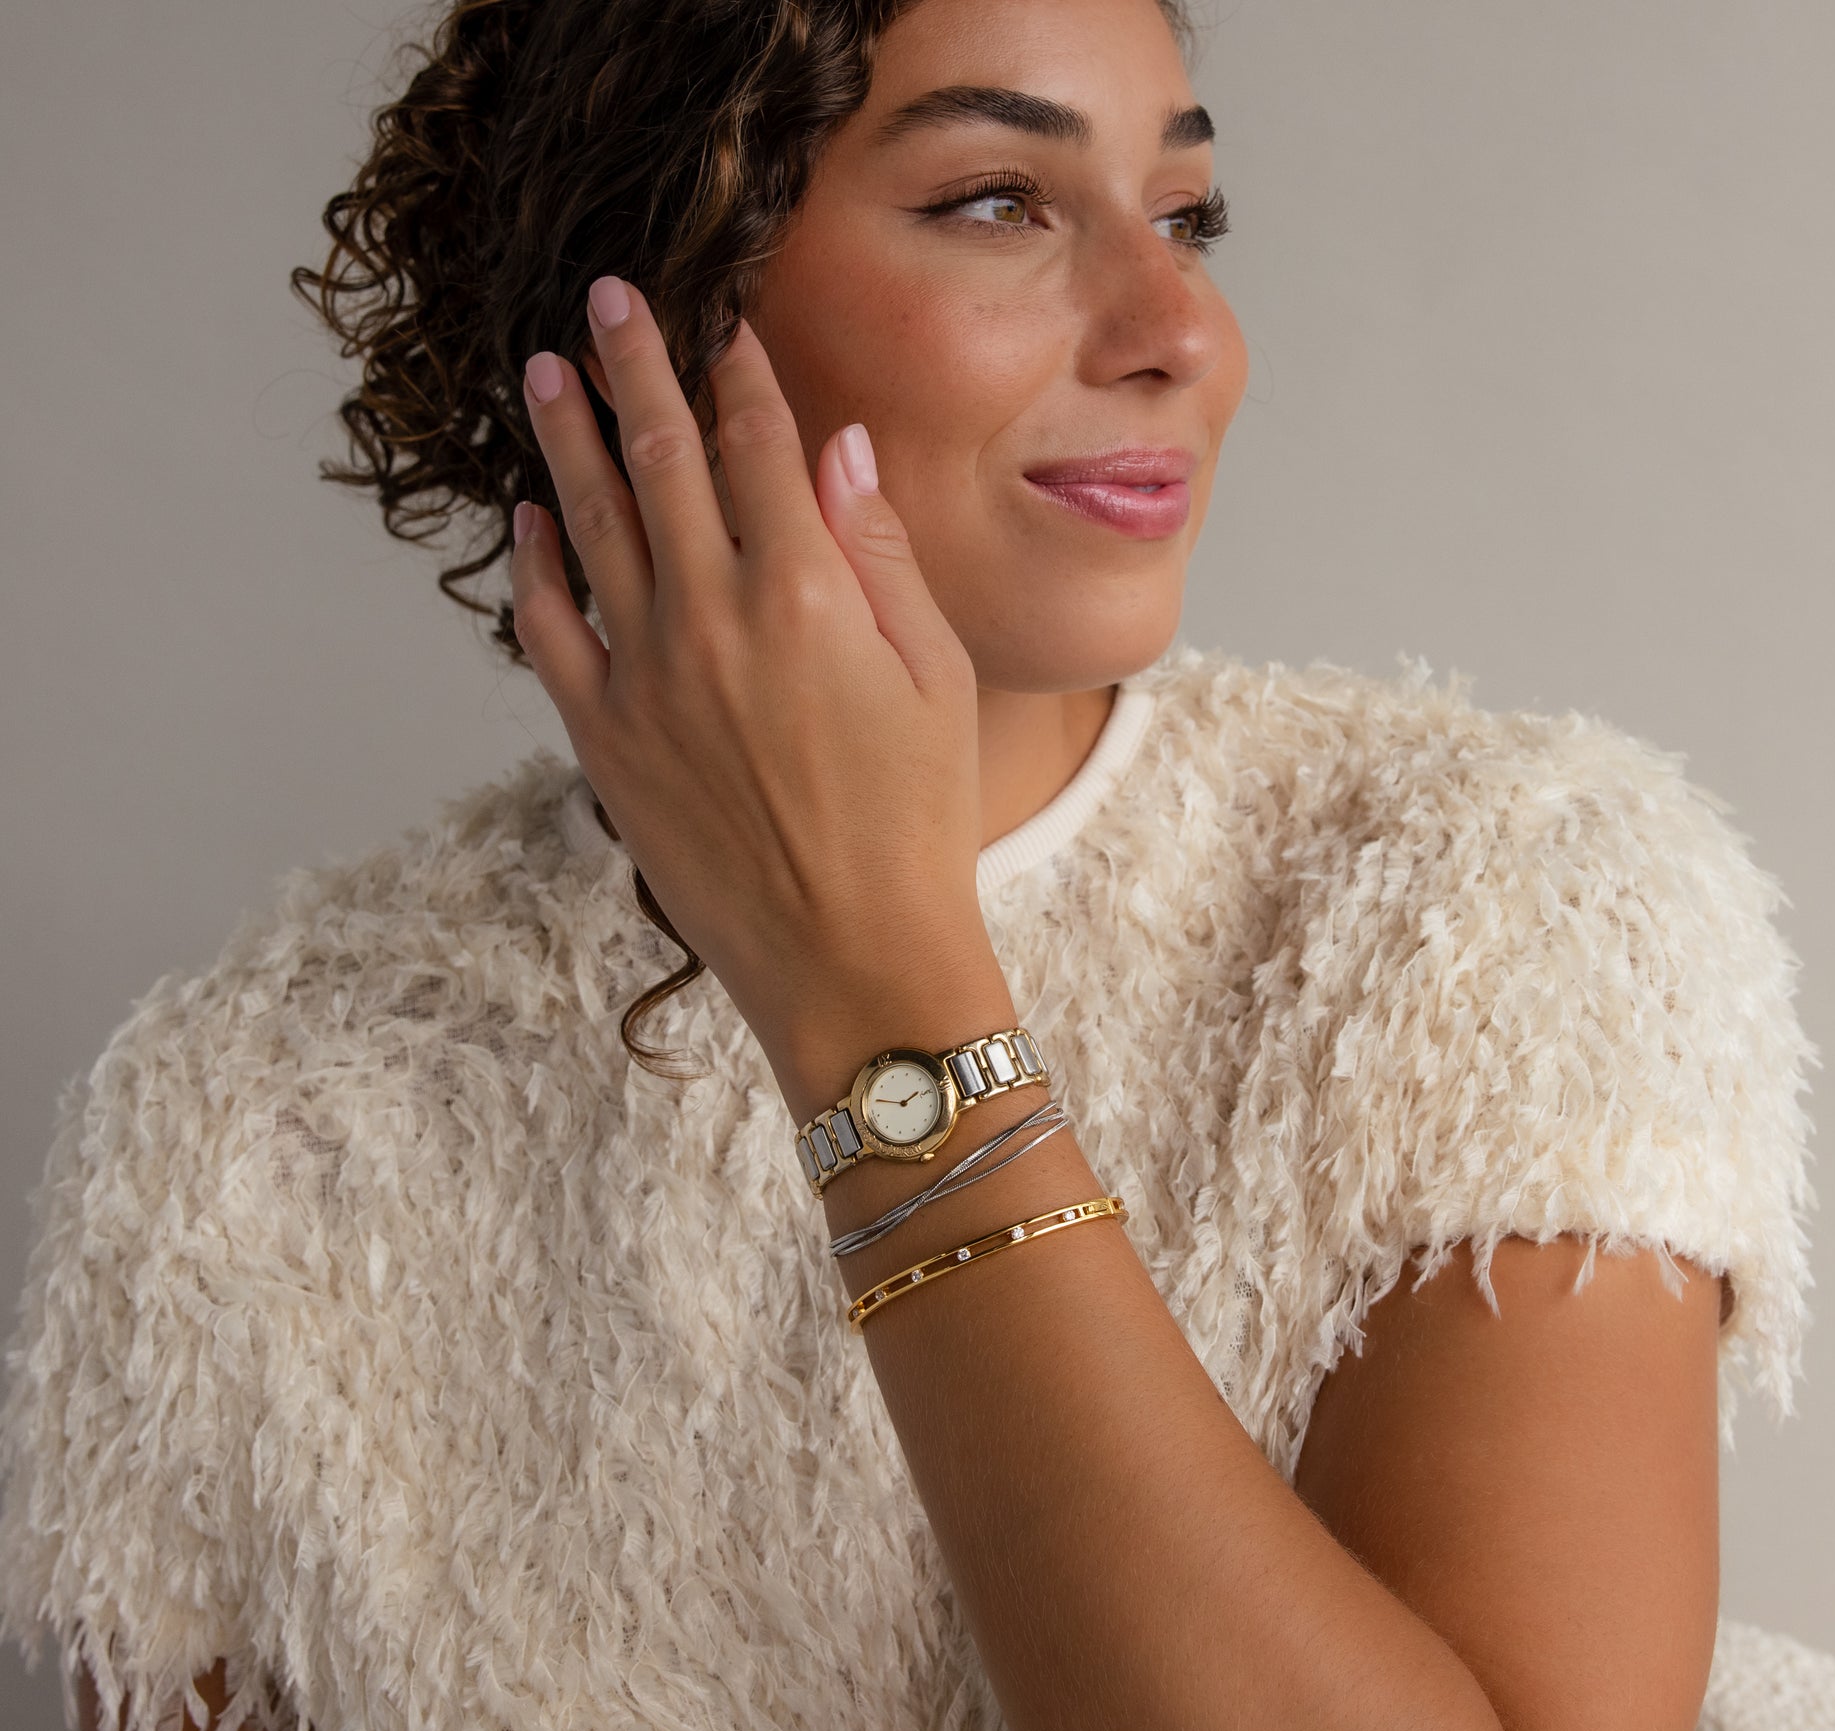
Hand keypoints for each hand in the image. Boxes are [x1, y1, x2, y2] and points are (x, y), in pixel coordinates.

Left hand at [511, 276, 994, 1077]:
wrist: (849, 958)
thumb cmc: (915, 826)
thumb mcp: (936, 678)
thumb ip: (879, 553)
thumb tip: (838, 450)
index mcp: (807, 594)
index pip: (759, 447)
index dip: (737, 372)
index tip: (717, 319)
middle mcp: (712, 618)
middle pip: (663, 460)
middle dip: (636, 367)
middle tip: (607, 299)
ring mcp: (645, 677)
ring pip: (592, 526)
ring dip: (568, 440)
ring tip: (547, 373)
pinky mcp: (603, 739)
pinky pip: (549, 630)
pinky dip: (534, 566)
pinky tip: (528, 519)